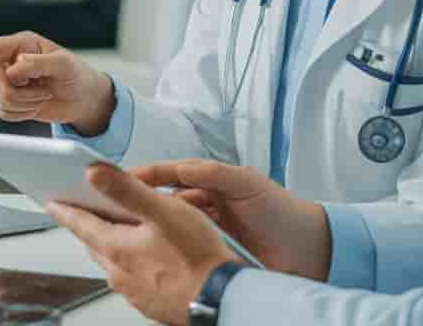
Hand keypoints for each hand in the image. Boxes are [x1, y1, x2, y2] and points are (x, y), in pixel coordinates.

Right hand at [0, 32, 115, 131]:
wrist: (82, 98)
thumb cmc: (76, 74)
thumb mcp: (64, 64)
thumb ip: (39, 63)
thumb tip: (15, 67)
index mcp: (21, 44)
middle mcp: (9, 61)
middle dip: (19, 92)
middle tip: (43, 90)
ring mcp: (7, 82)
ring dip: (25, 103)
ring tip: (43, 94)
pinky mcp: (9, 101)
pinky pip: (4, 112)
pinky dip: (23, 113)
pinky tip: (36, 105)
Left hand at [47, 162, 240, 325]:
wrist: (223, 299)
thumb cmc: (198, 257)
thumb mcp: (163, 211)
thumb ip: (126, 190)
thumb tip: (93, 173)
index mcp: (117, 249)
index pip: (81, 225)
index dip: (66, 210)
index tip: (53, 203)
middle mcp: (119, 274)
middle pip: (96, 244)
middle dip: (91, 226)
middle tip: (88, 211)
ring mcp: (135, 291)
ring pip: (114, 263)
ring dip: (114, 245)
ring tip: (124, 229)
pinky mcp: (152, 303)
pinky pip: (133, 278)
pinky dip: (134, 263)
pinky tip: (151, 256)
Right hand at [134, 159, 330, 280]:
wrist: (308, 251)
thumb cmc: (282, 211)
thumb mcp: (248, 183)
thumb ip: (215, 173)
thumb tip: (181, 168)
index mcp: (211, 182)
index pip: (170, 174)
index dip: (145, 175)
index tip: (121, 178)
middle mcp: (204, 204)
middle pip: (162, 200)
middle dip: (139, 201)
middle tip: (114, 207)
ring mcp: (205, 230)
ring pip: (168, 226)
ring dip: (149, 227)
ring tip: (128, 230)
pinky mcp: (209, 254)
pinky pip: (181, 249)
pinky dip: (166, 249)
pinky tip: (152, 252)